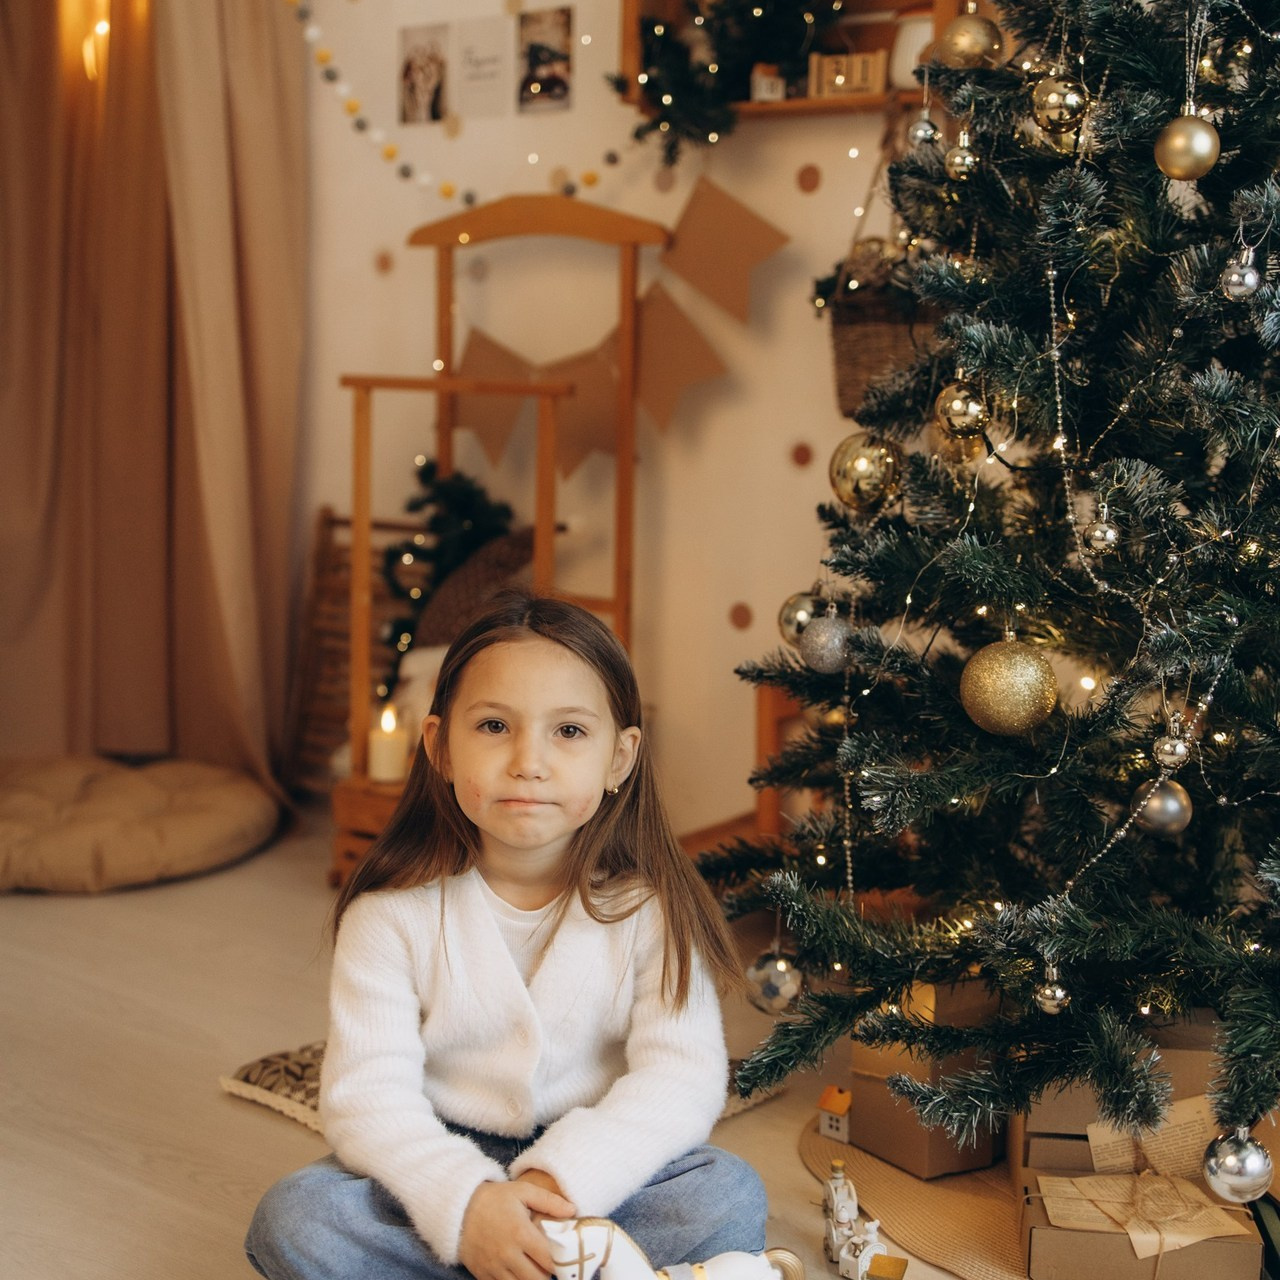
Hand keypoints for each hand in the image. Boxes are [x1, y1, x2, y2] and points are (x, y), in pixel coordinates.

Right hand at [458, 1179, 576, 1279]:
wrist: (459, 1208)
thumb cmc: (494, 1198)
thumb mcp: (523, 1191)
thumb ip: (549, 1201)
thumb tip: (573, 1210)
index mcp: (521, 1233)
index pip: (549, 1260)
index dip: (561, 1263)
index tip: (566, 1259)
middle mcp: (508, 1254)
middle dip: (548, 1276)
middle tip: (552, 1266)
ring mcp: (494, 1267)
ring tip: (536, 1269)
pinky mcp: (482, 1274)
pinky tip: (519, 1274)